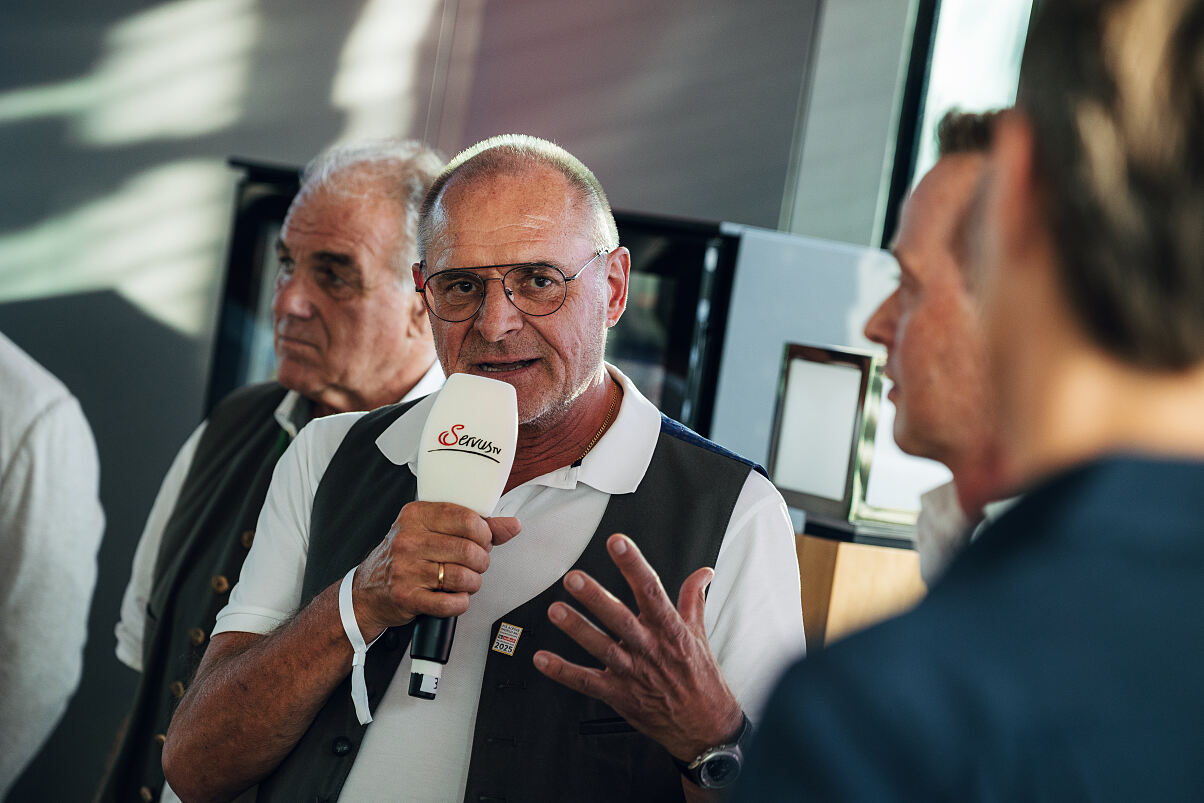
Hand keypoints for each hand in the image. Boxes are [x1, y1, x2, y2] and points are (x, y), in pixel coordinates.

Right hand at [353, 501, 520, 638]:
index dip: (484, 533)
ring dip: (472, 583)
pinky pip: (451, 603)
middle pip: (469, 549)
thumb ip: (475, 527)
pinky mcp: (408, 597)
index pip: (467, 518)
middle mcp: (409, 540)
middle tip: (474, 564)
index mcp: (416, 516)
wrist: (367, 592)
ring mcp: (406, 569)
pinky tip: (453, 596)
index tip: (482, 540)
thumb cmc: (404, 558)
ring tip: (464, 581)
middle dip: (480, 561)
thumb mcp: (433, 531)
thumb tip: (511, 525)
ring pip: (463, 576)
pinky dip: (460, 603)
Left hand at [532, 533, 742, 762]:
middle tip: (574, 578)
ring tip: (555, 611)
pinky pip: (587, 683)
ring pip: (602, 649)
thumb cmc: (701, 679)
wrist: (705, 727)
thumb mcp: (699, 635)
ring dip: (577, 630)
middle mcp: (650, 649)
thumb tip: (703, 573)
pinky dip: (563, 672)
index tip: (617, 542)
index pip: (651, 591)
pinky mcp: (620, 696)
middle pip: (620, 619)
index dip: (633, 565)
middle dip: (596, 598)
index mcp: (670, 630)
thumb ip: (694, 599)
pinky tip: (542, 660)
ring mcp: (634, 674)